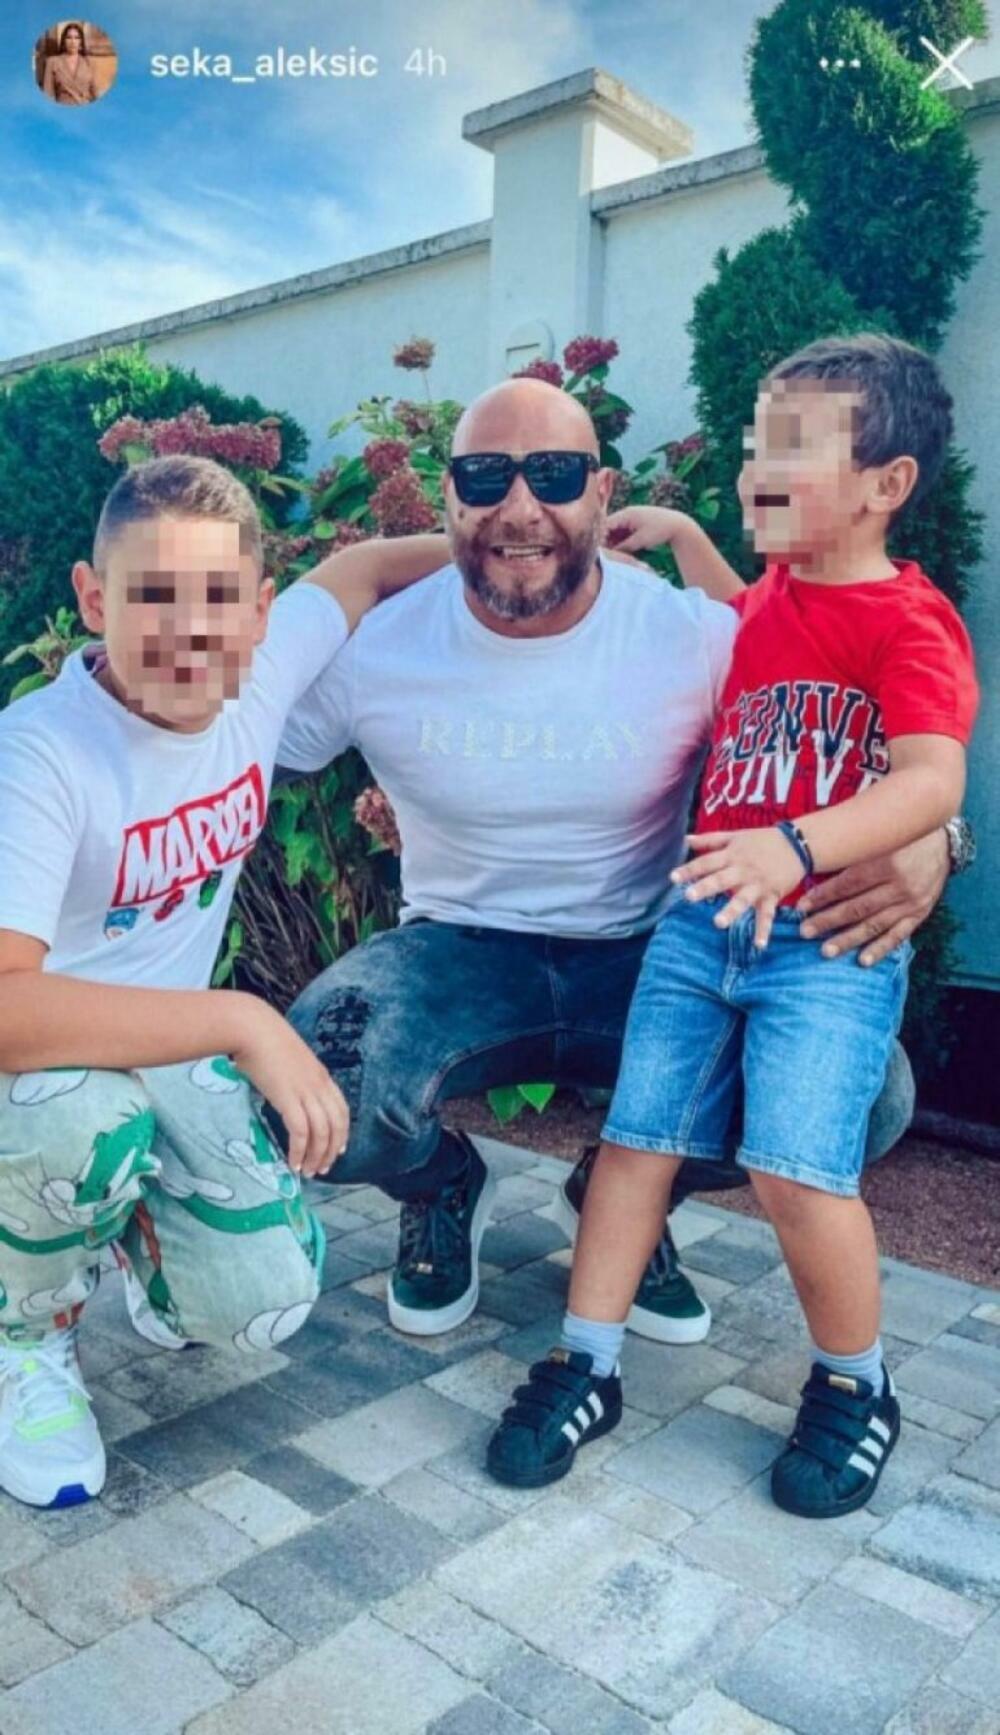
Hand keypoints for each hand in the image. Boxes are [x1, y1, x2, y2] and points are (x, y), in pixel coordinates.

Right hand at [232, 1003, 349, 1177]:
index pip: (342, 1110)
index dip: (342, 1132)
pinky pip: (301, 1132)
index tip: (339, 1150)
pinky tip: (294, 1162)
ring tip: (308, 1171)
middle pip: (336, 1126)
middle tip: (323, 1169)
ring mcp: (305, 1092)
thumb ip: (294, 1077)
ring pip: (321, 1133)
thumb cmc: (264, 1039)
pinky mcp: (288, 1098)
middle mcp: (319, 1085)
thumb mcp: (289, 1059)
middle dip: (332, 1151)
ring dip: (317, 1156)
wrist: (252, 1028)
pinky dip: (300, 1151)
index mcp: (322, 1076)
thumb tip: (285, 1092)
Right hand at [605, 505, 690, 552]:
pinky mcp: (636, 525)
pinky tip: (624, 551)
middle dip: (607, 541)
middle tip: (608, 556)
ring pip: (616, 532)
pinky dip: (622, 542)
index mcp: (627, 514)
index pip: (606, 525)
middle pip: (610, 528)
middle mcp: (627, 514)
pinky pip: (624, 533)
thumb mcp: (641, 540)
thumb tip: (612, 553)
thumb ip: (624, 546)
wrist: (678, 525)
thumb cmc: (660, 530)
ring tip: (617, 555)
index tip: (602, 552)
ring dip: (615, 542)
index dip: (601, 538)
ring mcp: (631, 519)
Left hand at [671, 828, 803, 947]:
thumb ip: (710, 840)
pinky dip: (764, 930)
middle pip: (722, 879)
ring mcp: (758, 884)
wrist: (798, 843)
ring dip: (732, 911)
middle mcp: (743, 870)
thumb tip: (685, 840)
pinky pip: (767, 914)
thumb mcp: (735, 836)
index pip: (707, 862)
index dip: (690, 870)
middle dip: (706, 888)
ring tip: (718, 924)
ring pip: (743, 899)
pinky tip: (759, 945)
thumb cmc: (763, 840)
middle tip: (689, 897)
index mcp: (732, 855)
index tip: (672, 878)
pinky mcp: (772, 895)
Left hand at [799, 831, 948, 964]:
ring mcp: (912, 902)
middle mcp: (900, 885)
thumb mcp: (880, 837)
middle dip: (828, 921)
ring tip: (826, 950)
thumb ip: (854, 852)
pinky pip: (898, 935)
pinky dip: (881, 949)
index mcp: (887, 861)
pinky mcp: (920, 914)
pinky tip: (863, 960)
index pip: (848, 884)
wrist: (944, 843)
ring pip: (875, 924)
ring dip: (848, 939)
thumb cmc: (902, 836)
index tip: (801, 906)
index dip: (823, 896)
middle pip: (858, 907)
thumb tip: (815, 864)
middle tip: (805, 931)